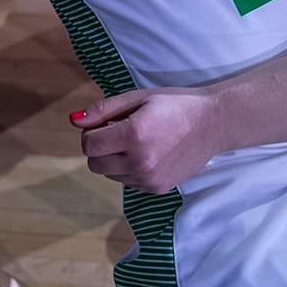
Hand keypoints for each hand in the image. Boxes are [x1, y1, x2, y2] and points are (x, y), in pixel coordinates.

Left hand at [72, 87, 224, 194]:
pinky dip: (129, 169)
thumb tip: (74, 121)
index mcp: (133, 135)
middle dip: (99, 148)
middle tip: (118, 132)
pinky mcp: (157, 188)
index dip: (91, 132)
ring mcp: (149, 179)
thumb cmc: (174, 105)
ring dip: (114, 159)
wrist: (212, 124)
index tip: (105, 124)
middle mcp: (140, 162)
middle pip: (95, 164)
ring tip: (137, 142)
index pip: (89, 145)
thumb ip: (102, 111)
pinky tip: (148, 153)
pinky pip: (128, 182)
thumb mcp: (137, 98)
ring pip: (110, 175)